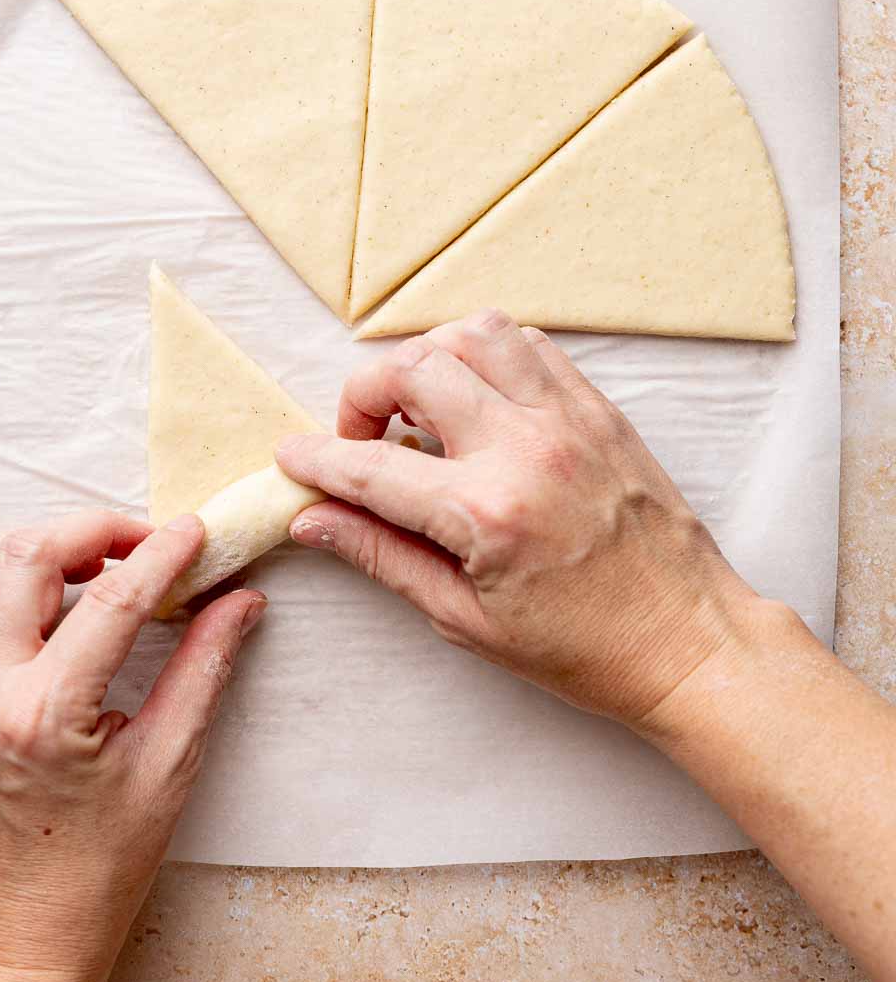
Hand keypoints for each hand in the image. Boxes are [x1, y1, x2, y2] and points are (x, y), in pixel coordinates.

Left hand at [0, 510, 263, 981]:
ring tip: (93, 562)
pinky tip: (45, 594)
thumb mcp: (168, 769)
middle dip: (94, 529)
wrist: (20, 937)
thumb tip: (239, 601)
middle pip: (27, 556)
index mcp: (46, 715)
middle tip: (147, 541)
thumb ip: (203, 670)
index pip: (111, 598)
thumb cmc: (98, 869)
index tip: (197, 531)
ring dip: (36, 546)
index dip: (162, 553)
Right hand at [276, 310, 761, 731]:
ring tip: (418, 408)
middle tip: (360, 439)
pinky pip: (530, 345)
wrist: (690, 642)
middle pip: (413, 369)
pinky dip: (487, 356)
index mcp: (485, 514)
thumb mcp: (465, 620)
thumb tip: (313, 519)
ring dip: (427, 358)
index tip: (292, 459)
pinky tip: (477, 398)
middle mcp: (525, 449)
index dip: (316, 459)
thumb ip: (382, 556)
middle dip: (363, 396)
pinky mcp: (599, 410)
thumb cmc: (584, 648)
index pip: (369, 466)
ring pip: (473, 334)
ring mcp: (568, 419)